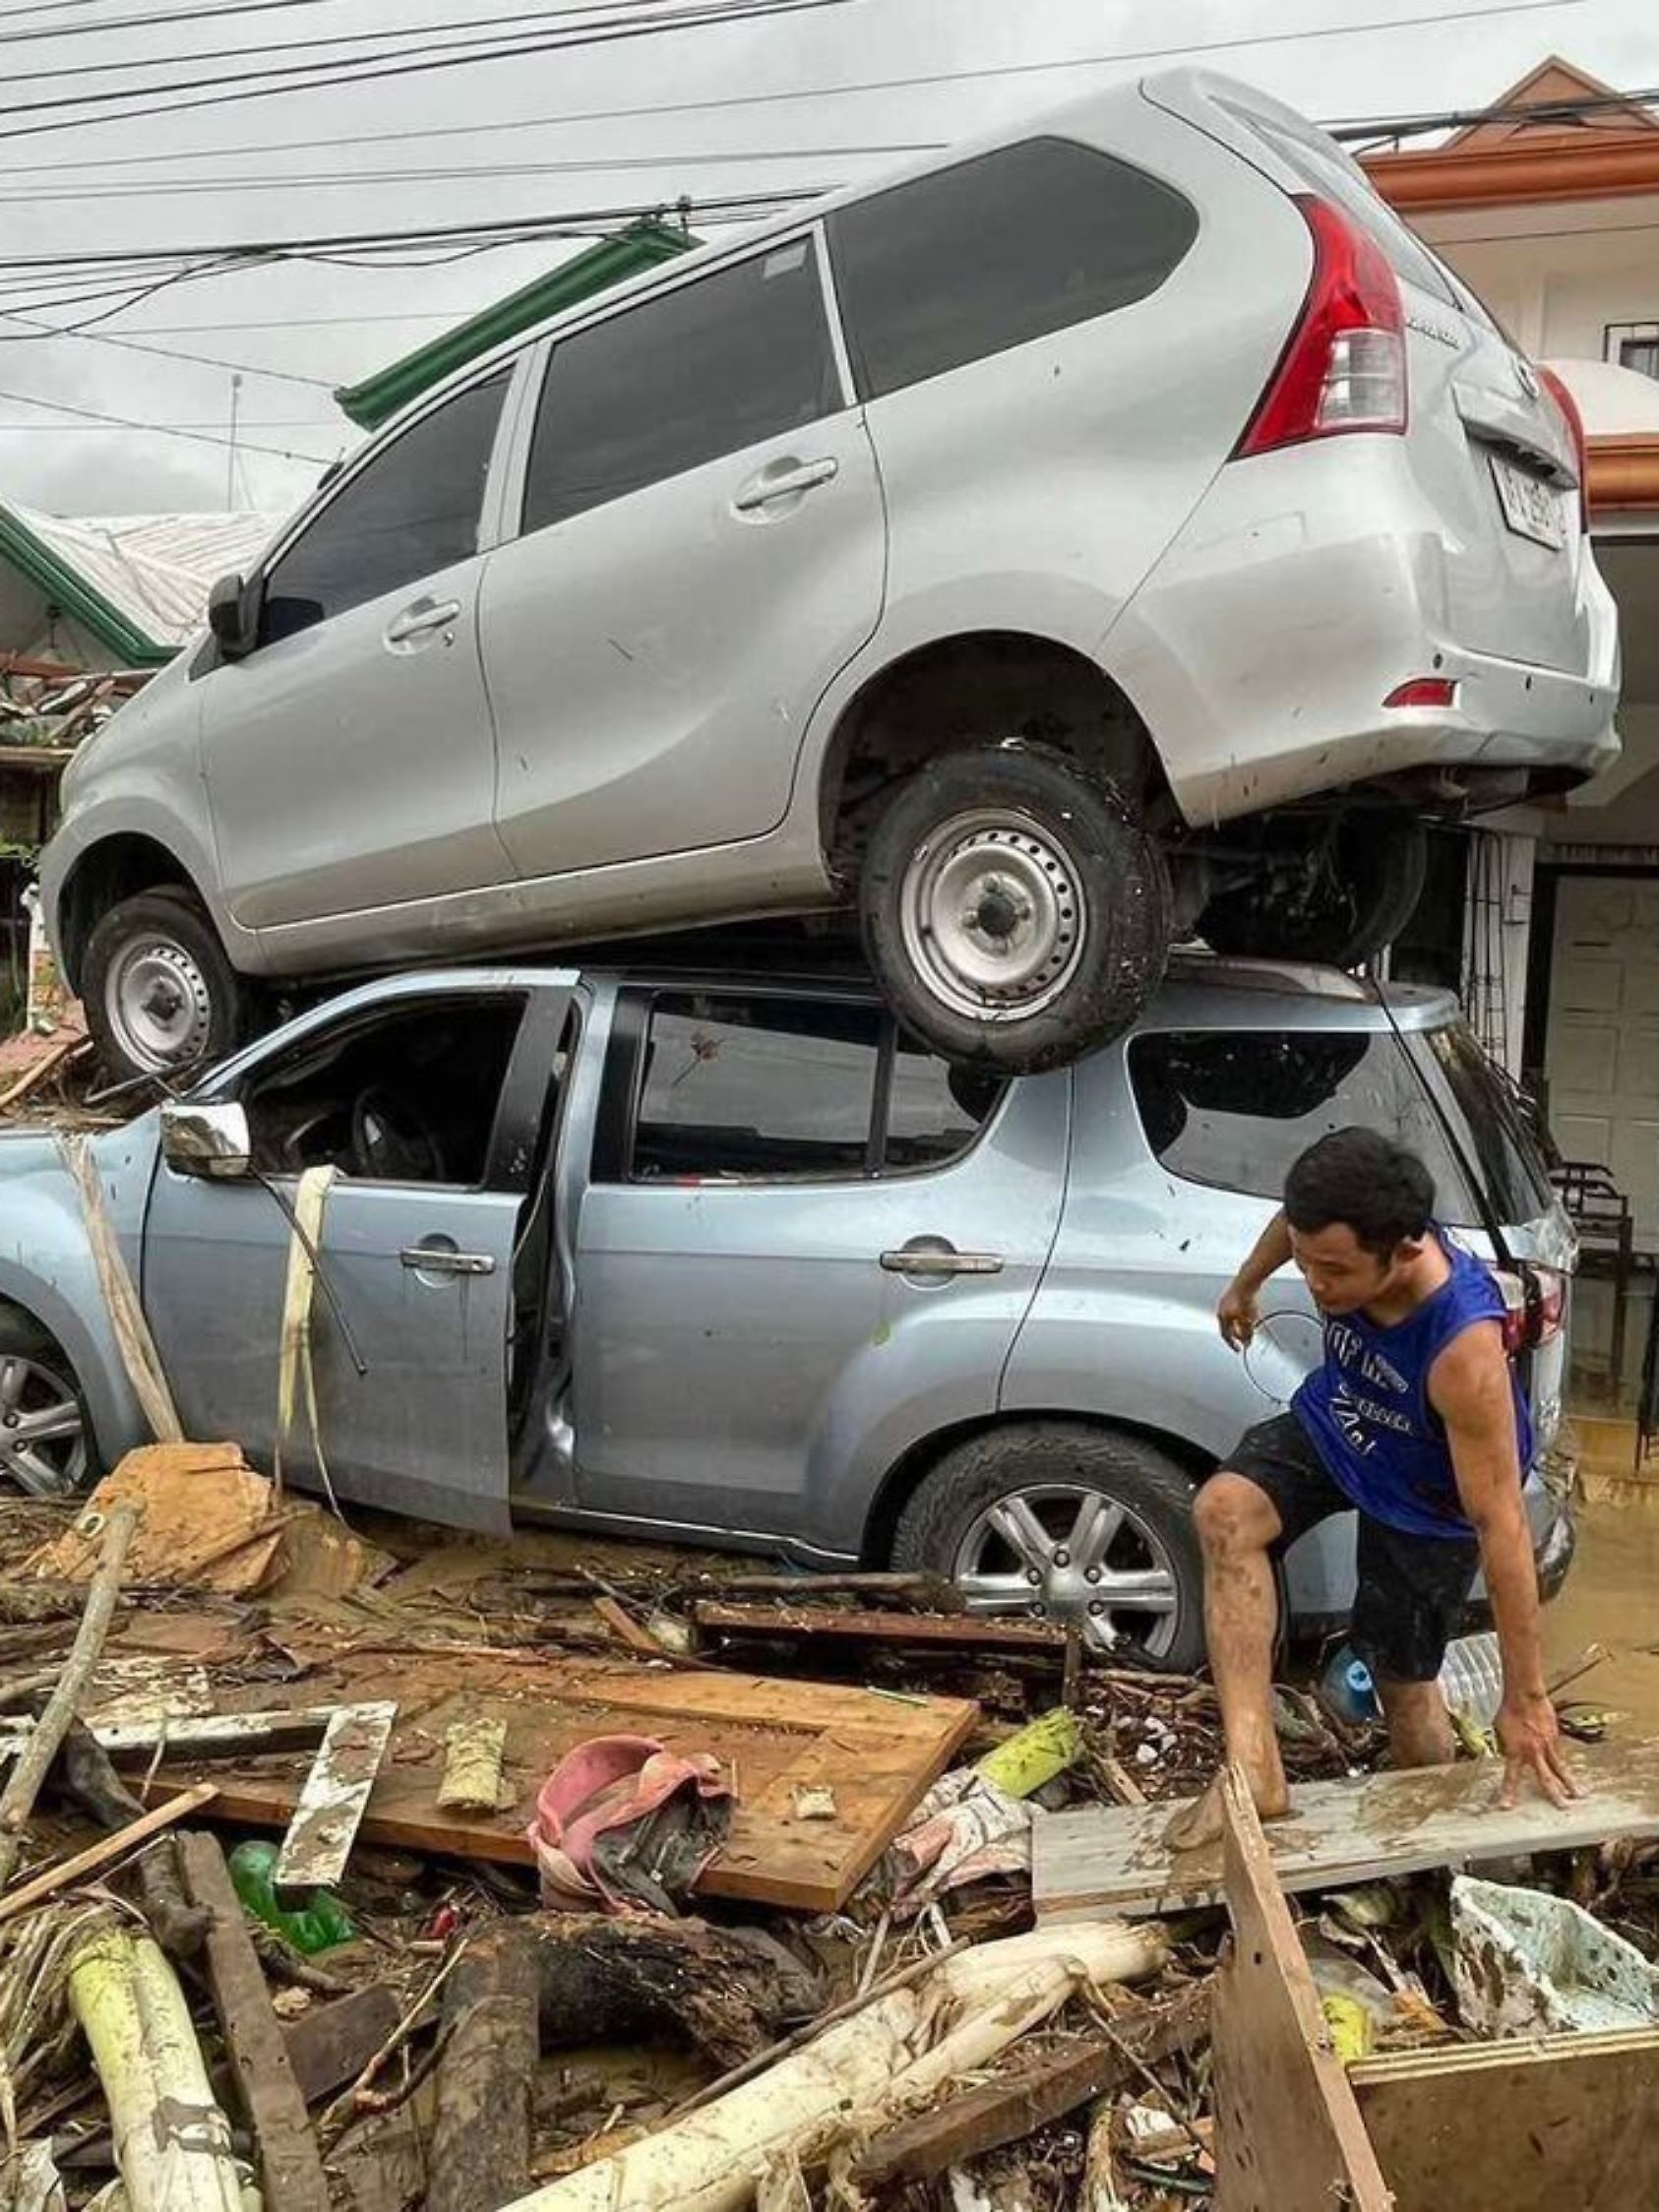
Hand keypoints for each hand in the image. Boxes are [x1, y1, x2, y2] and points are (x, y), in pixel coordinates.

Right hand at [1218, 1279, 1259, 1350]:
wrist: (1247, 1281)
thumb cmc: (1245, 1300)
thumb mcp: (1248, 1322)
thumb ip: (1247, 1334)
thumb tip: (1247, 1342)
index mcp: (1222, 1318)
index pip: (1226, 1336)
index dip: (1233, 1344)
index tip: (1239, 1349)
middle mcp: (1220, 1310)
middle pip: (1227, 1327)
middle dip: (1236, 1334)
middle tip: (1244, 1339)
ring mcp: (1224, 1301)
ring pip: (1230, 1318)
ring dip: (1238, 1324)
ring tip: (1248, 1326)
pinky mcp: (1230, 1294)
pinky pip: (1233, 1309)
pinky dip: (1239, 1315)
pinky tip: (1247, 1314)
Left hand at [1495, 1691, 1580, 1809]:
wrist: (1525, 1695)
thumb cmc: (1509, 1709)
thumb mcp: (1500, 1730)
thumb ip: (1506, 1745)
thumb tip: (1507, 1752)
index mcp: (1515, 1752)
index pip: (1511, 1778)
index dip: (1509, 1793)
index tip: (1506, 1807)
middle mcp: (1533, 1753)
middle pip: (1545, 1779)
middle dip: (1554, 1795)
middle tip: (1563, 1808)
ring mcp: (1547, 1746)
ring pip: (1560, 1769)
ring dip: (1570, 1783)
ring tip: (1580, 1795)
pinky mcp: (1556, 1738)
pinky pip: (1560, 1755)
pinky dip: (1564, 1764)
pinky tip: (1571, 1772)